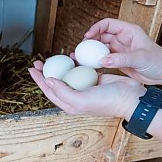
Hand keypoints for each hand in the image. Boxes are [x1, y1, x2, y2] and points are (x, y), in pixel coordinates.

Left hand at [29, 61, 144, 119]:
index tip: (31, 69)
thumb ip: (63, 91)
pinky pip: (80, 70)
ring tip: (51, 58)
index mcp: (70, 104)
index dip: (39, 80)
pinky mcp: (94, 79)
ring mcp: (85, 88)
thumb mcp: (81, 100)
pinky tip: (70, 56)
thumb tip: (48, 81)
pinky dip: (74, 63)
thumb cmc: (107, 102)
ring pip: (67, 76)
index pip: (49, 91)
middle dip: (45, 72)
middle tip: (38, 61)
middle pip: (55, 83)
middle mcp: (75, 97)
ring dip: (59, 67)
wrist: (130, 98)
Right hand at [82, 18, 161, 84]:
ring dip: (91, 52)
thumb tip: (103, 60)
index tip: (87, 37)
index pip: (108, 24)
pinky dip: (95, 61)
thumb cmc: (159, 61)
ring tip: (81, 58)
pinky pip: (104, 59)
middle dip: (90, 41)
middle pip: (101, 35)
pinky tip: (89, 66)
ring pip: (100, 48)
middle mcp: (123, 38)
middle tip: (81, 50)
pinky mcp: (119, 60)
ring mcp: (120, 50)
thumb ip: (122, 59)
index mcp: (129, 31)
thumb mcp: (140, 58)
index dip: (96, 28)